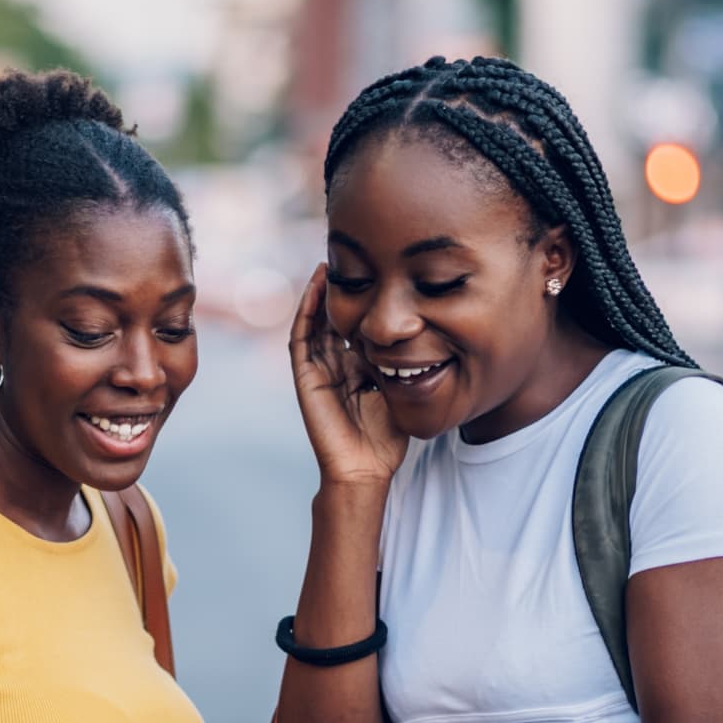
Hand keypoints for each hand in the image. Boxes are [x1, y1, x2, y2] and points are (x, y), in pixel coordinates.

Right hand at [290, 264, 404, 490]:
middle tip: (350, 253)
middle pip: (333, 318)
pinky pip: (301, 338)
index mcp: (357, 367)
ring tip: (328, 260)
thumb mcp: (401, 387)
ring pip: (315, 322)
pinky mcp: (305, 379)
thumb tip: (421, 330)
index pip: (356, 324)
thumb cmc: (387, 437)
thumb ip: (402, 361)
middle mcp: (335, 365)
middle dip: (340, 289)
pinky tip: (315, 286)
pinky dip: (306, 311)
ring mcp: (317, 371)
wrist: (365, 469)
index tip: (376, 268)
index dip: (363, 298)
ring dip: (320, 292)